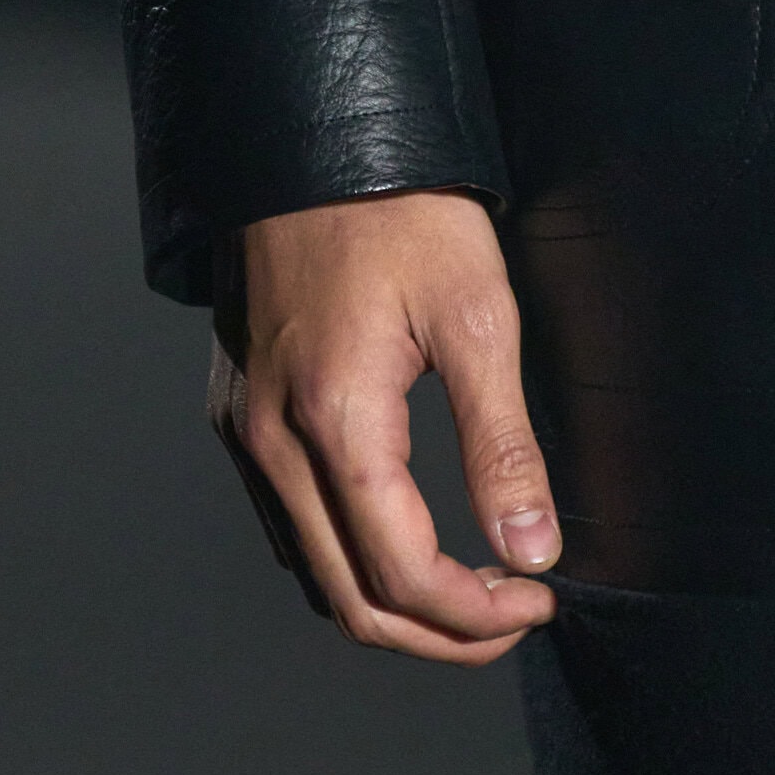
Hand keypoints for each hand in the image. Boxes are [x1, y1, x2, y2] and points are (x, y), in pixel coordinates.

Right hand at [236, 191, 560, 664]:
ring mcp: (244, 430)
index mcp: (335, 419)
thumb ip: (502, 444)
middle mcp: (271, 440)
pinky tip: (404, 535)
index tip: (537, 599)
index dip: (476, 616)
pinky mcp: (237, 413)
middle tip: (512, 615)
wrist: (314, 140)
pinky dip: (347, 557)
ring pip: (311, 572)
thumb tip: (533, 550)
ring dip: (391, 603)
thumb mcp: (478, 315)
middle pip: (348, 601)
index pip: (400, 576)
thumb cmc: (402, 212)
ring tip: (471, 586)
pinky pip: (285, 523)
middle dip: (439, 633)